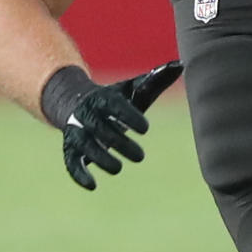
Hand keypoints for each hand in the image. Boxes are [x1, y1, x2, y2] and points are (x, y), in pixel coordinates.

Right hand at [59, 60, 182, 189]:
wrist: (77, 103)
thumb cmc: (114, 98)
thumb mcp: (134, 89)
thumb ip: (156, 79)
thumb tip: (181, 65)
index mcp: (103, 98)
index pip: (115, 106)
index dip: (129, 116)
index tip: (145, 129)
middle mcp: (88, 114)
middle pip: (101, 129)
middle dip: (120, 143)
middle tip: (141, 157)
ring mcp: (77, 132)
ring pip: (86, 146)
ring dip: (101, 158)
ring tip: (119, 168)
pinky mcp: (71, 149)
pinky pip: (71, 162)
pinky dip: (79, 174)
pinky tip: (92, 185)